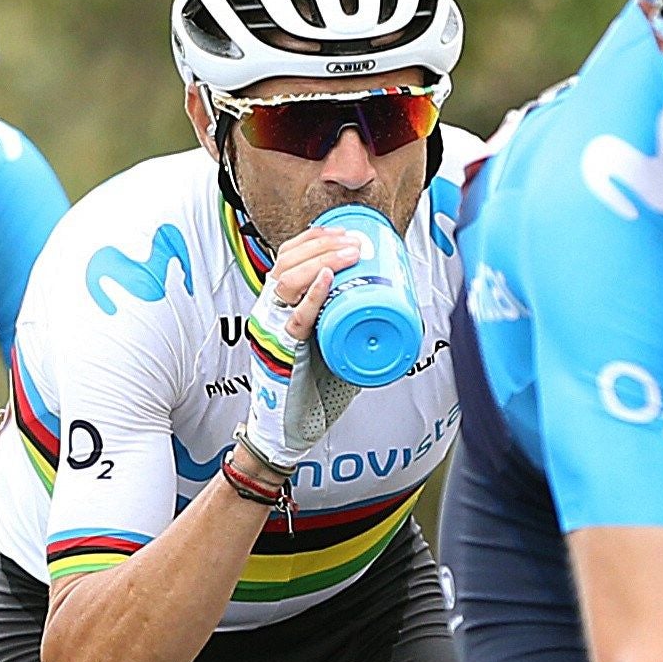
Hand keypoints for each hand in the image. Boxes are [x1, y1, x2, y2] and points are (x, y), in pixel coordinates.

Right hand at [241, 232, 359, 469]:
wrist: (288, 430)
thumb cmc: (309, 390)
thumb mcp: (329, 344)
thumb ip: (347, 324)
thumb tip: (391, 305)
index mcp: (281, 306)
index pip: (288, 257)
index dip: (314, 238)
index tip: (343, 232)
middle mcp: (271, 312)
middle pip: (287, 261)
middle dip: (324, 244)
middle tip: (356, 243)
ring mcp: (272, 330)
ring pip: (286, 280)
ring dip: (322, 259)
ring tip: (350, 253)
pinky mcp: (280, 352)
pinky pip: (295, 318)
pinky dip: (312, 296)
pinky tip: (326, 278)